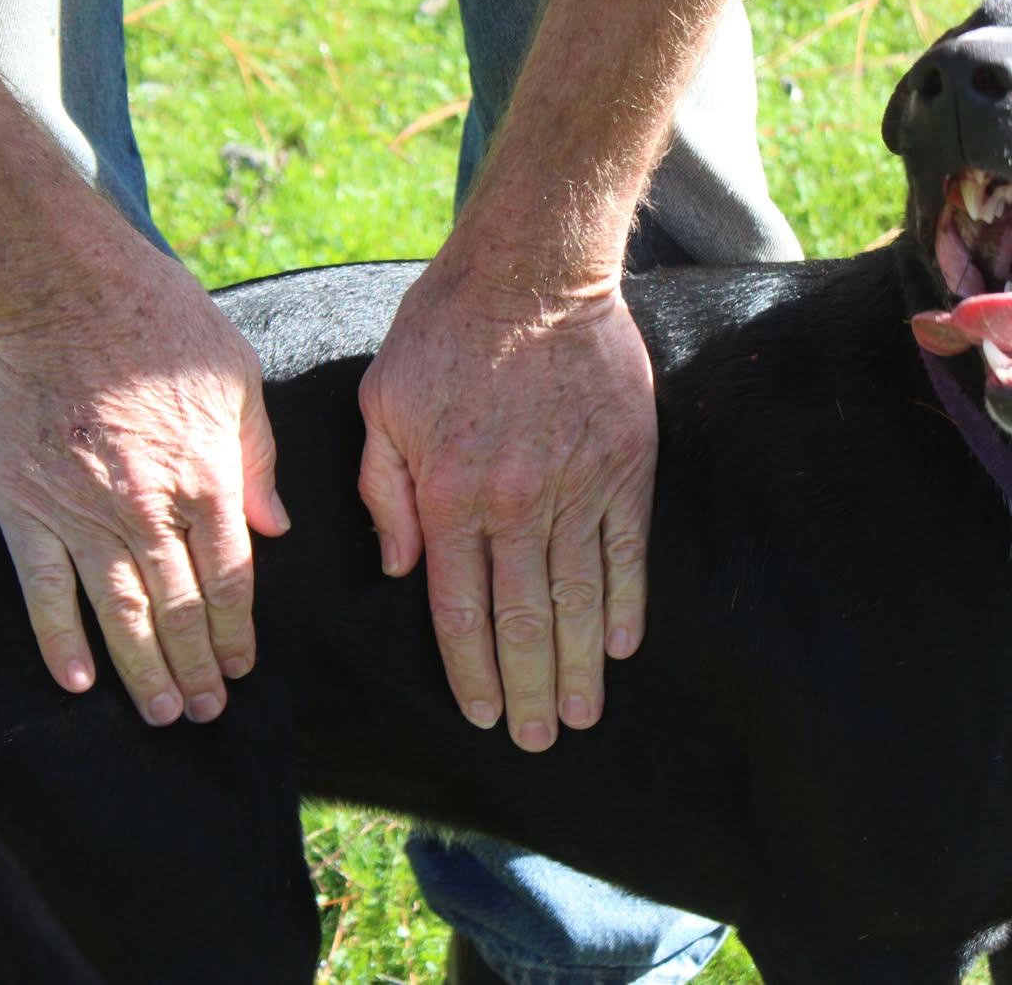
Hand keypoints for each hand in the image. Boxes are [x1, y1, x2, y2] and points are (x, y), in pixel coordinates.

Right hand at [0, 234, 288, 726]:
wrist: (65, 289)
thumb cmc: (161, 323)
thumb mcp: (236, 381)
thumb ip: (256, 460)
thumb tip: (274, 530)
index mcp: (209, 478)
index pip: (231, 580)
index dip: (236, 634)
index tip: (241, 669)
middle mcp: (150, 509)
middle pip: (180, 609)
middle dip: (197, 669)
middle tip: (205, 712)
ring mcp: (83, 514)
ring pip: (120, 614)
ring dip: (144, 672)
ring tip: (162, 714)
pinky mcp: (27, 508)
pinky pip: (44, 591)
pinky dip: (60, 642)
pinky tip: (77, 683)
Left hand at [357, 249, 655, 751]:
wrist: (532, 270)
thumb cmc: (444, 331)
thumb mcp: (383, 403)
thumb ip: (385, 491)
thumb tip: (398, 567)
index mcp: (449, 496)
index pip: (460, 608)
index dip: (472, 669)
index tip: (482, 712)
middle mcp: (515, 504)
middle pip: (524, 621)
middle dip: (529, 690)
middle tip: (536, 740)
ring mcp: (577, 487)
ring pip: (579, 600)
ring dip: (580, 666)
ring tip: (581, 715)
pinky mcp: (625, 465)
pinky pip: (627, 552)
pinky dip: (626, 604)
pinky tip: (622, 646)